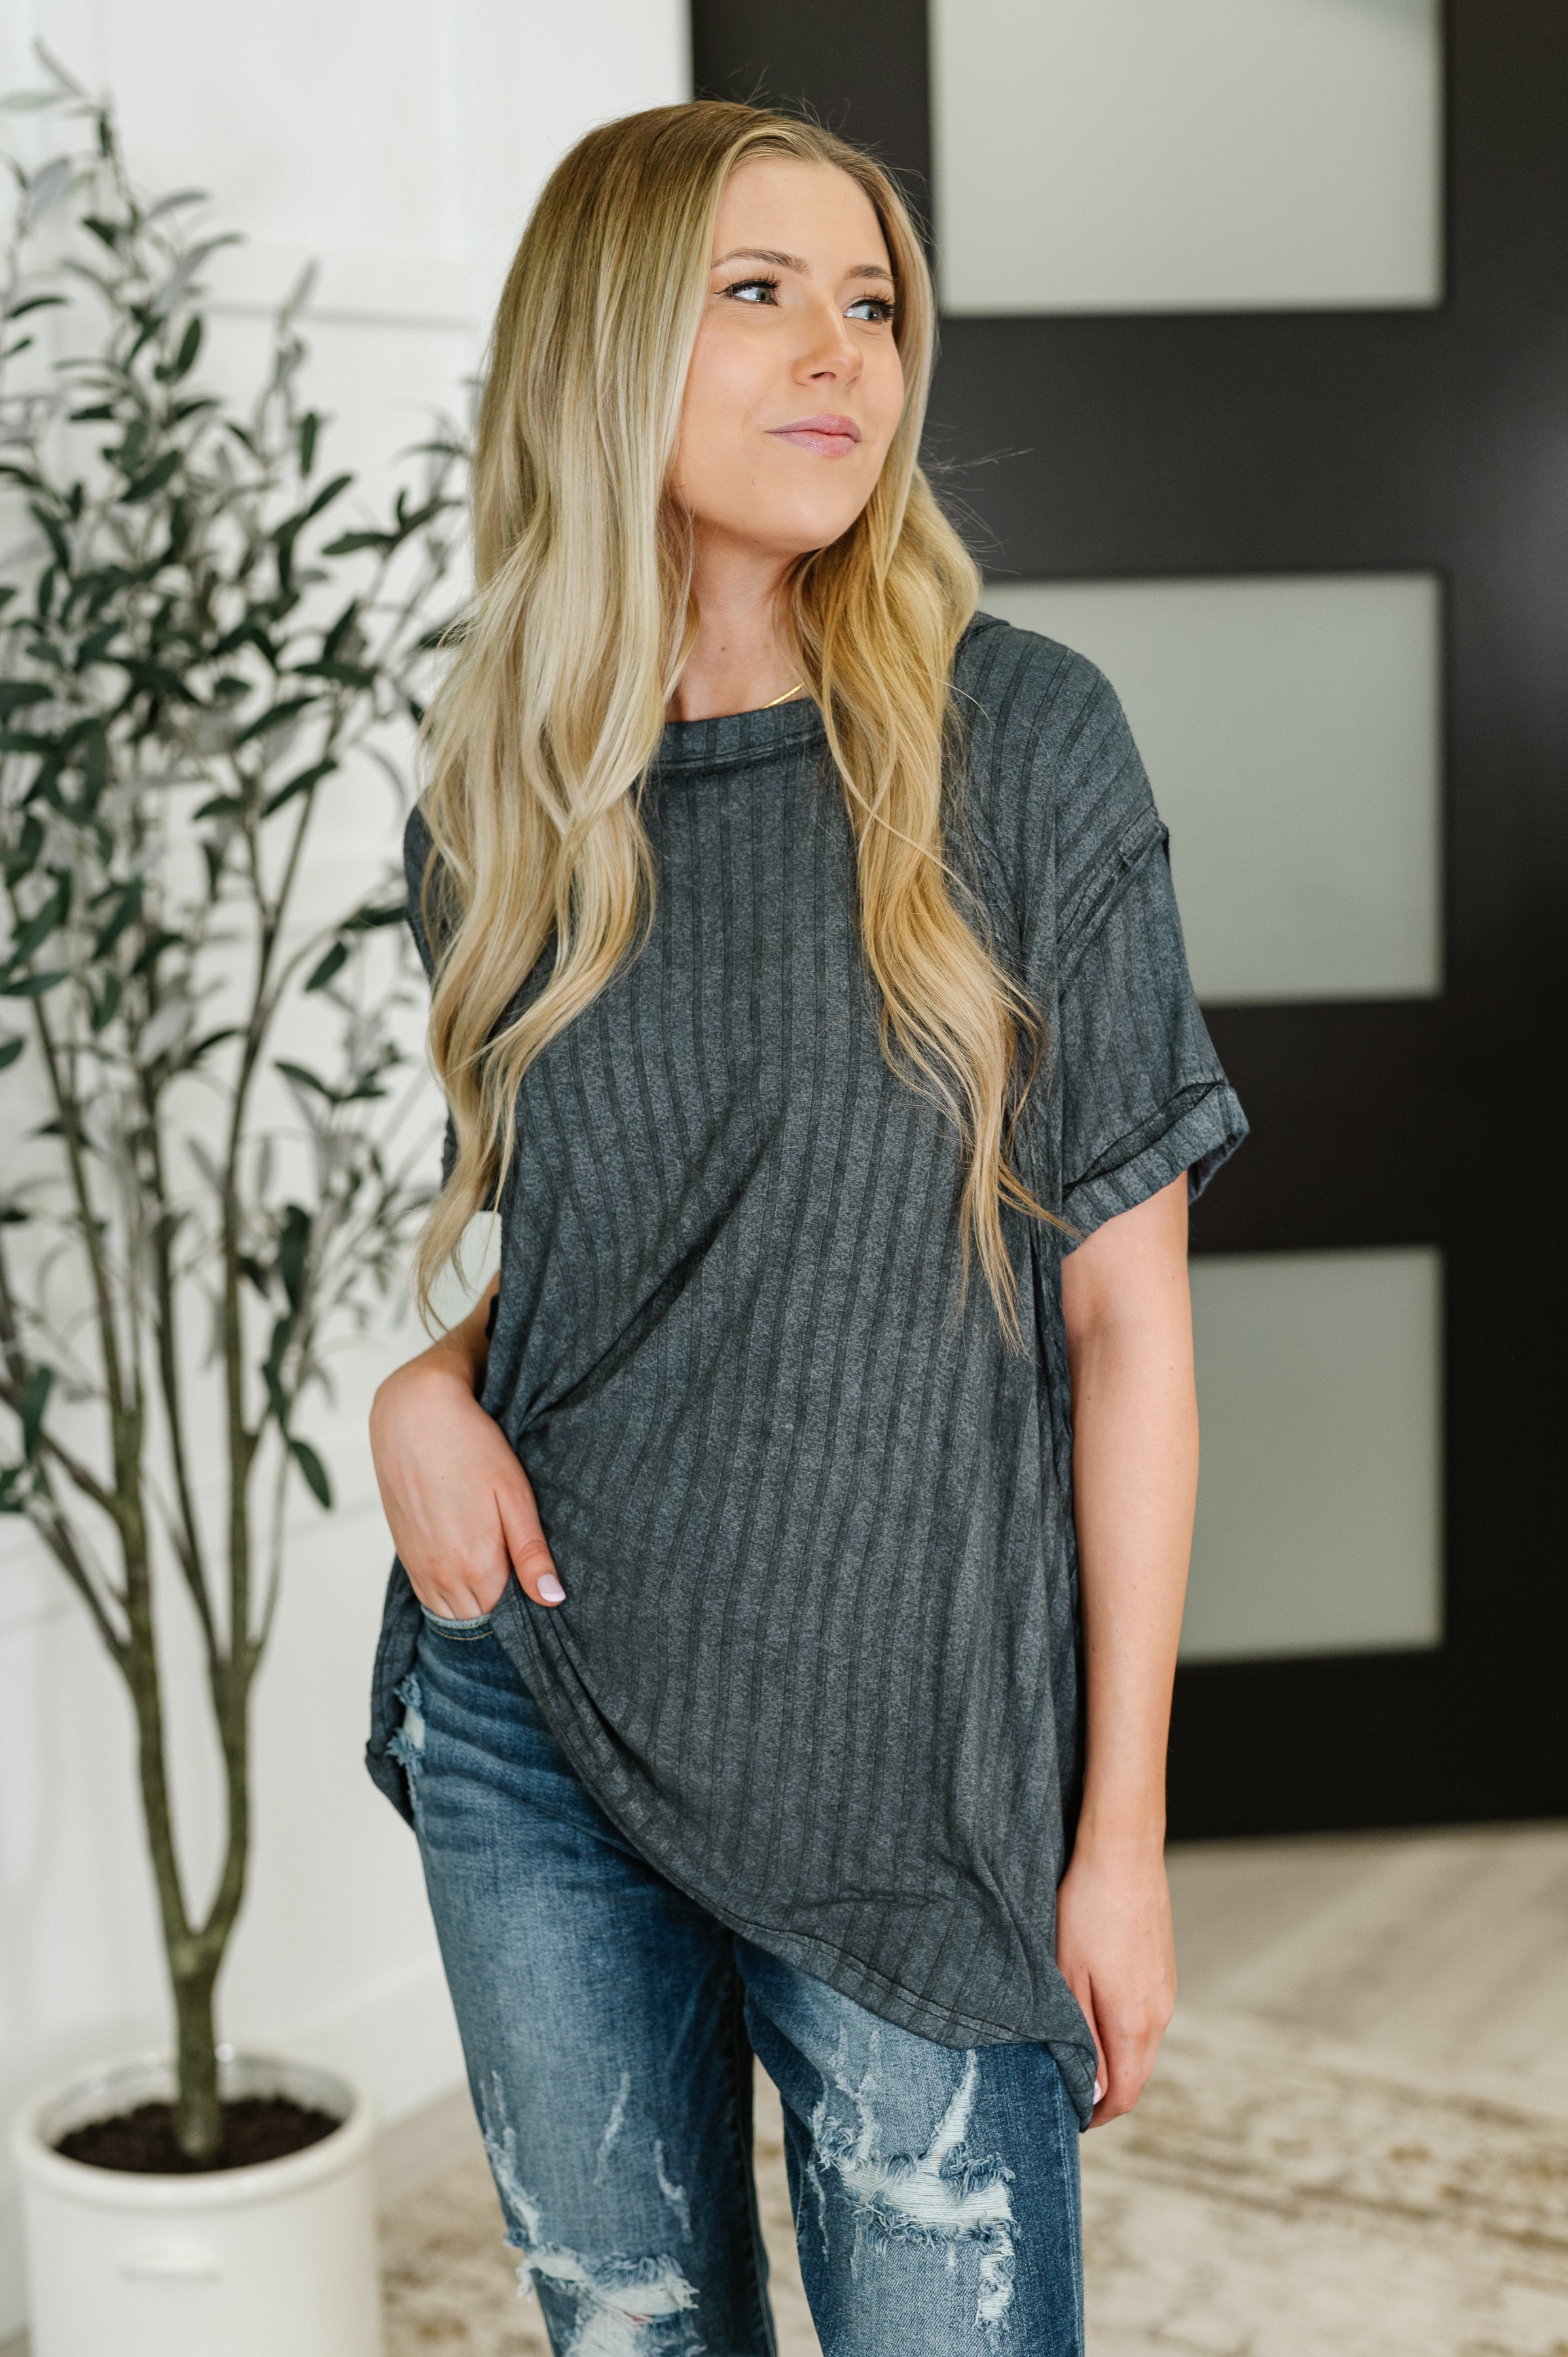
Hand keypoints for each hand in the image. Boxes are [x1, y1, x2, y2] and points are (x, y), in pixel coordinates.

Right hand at [369, 1339, 562, 1617]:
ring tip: (495, 1572)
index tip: (538, 1586)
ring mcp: (418, 1566)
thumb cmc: (471, 1447)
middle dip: (499, 1609)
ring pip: (450, 1612)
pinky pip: (428, 1595)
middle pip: (477, 1619)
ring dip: (473, 1603)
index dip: (524, 1607)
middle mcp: (441, 1576)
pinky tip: (467, 1567)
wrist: (413, 1415)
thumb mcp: (514, 1496)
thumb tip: (552, 1599)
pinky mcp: (404, 1553)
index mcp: (475, 1565)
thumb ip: (531, 1554)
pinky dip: (449, 1593)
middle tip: (520, 1576)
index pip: (505, 1616)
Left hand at [1055, 1831, 1175, 2126]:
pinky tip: (1096, 2004)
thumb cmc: (1087, 1909)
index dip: (1097, 2114)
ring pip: (1143, 2043)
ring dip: (1116, 2054)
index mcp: (1136, 2024)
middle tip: (1066, 2083)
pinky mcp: (1164, 1966)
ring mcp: (1167, 1988)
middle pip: (1138, 2074)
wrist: (1123, 1849)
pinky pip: (1148, 2014)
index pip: (1124, 2095)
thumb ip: (1082, 2037)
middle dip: (1106, 2088)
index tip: (1068, 2113)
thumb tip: (1094, 2090)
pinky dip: (1124, 2025)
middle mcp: (1161, 2013)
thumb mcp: (1069, 1976)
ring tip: (1076, 2043)